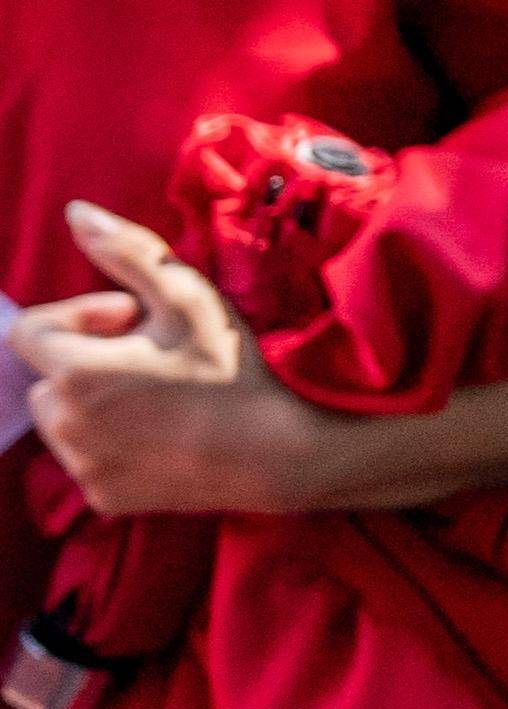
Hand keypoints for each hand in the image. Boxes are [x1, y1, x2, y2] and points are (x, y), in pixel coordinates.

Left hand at [14, 203, 340, 517]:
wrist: (278, 453)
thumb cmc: (233, 369)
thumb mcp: (187, 296)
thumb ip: (126, 251)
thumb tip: (74, 212)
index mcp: (77, 372)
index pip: (29, 332)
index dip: (77, 316)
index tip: (131, 318)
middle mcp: (65, 424)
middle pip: (47, 378)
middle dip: (86, 361)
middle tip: (152, 356)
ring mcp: (82, 466)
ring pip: (63, 420)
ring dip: (93, 402)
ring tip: (157, 395)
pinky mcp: (102, 496)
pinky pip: (87, 458)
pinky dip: (111, 443)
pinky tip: (163, 433)